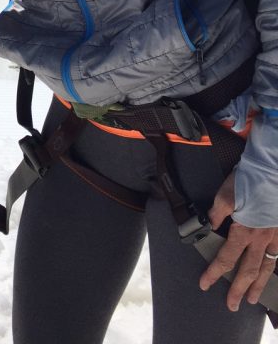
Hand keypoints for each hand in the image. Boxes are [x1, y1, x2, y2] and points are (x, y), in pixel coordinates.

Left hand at [199, 172, 277, 311]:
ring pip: (267, 268)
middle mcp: (260, 239)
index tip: (205, 284)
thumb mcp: (225, 194)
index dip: (214, 273)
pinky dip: (274, 268)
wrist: (273, 170)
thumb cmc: (249, 179)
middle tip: (232, 305)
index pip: (225, 258)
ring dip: (259, 285)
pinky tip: (271, 272)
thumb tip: (209, 225)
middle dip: (238, 289)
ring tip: (253, 299)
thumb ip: (216, 213)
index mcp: (244, 231)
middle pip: (248, 270)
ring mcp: (274, 237)